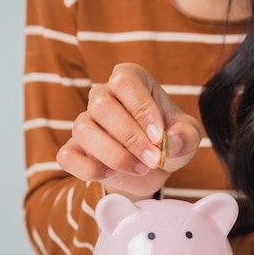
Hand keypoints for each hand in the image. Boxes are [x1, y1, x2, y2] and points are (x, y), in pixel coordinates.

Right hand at [57, 63, 201, 199]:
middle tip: (153, 160)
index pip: (124, 81)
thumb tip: (169, 142)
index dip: (141, 109)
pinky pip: (67, 156)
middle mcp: (102, 96)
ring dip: (114, 155)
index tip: (158, 136)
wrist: (150, 167)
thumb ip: (185, 136)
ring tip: (139, 168)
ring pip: (83, 130)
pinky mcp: (74, 149)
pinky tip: (110, 173)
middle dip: (130, 138)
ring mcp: (85, 122)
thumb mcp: (186, 137)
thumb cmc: (167, 141)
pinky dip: (88, 169)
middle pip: (101, 105)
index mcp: (129, 80)